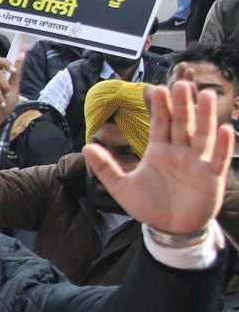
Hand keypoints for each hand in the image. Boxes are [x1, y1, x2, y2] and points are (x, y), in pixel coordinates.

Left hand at [83, 81, 233, 235]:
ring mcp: (197, 163)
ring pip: (202, 135)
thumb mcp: (122, 187)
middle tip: (181, 83)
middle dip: (182, 104)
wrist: (169, 228)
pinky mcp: (211, 177)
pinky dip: (224, 146)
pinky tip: (226, 130)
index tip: (157, 88)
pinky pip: (219, 159)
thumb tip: (86, 147)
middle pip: (182, 123)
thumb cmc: (149, 205)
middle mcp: (180, 152)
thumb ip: (106, 167)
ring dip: (205, 116)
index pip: (160, 123)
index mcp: (159, 150)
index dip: (160, 107)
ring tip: (205, 96)